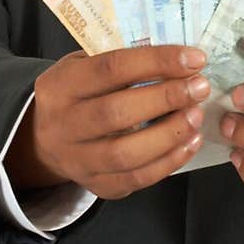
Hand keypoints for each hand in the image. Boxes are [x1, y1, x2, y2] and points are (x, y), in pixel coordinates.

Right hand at [4, 44, 210, 199]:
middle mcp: (63, 124)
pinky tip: (190, 143)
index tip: (193, 58)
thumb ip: (121, 62)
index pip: (110, 68)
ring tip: (196, 116)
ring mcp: (77, 160)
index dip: (155, 62)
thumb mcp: (84, 67)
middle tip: (199, 88)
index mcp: (60, 85)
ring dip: (169, 134)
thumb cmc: (78, 94)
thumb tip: (179, 59)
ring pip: (125, 153)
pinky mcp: (96, 185)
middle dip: (165, 98)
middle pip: (115, 113)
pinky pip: (135, 179)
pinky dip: (168, 162)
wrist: (44, 139)